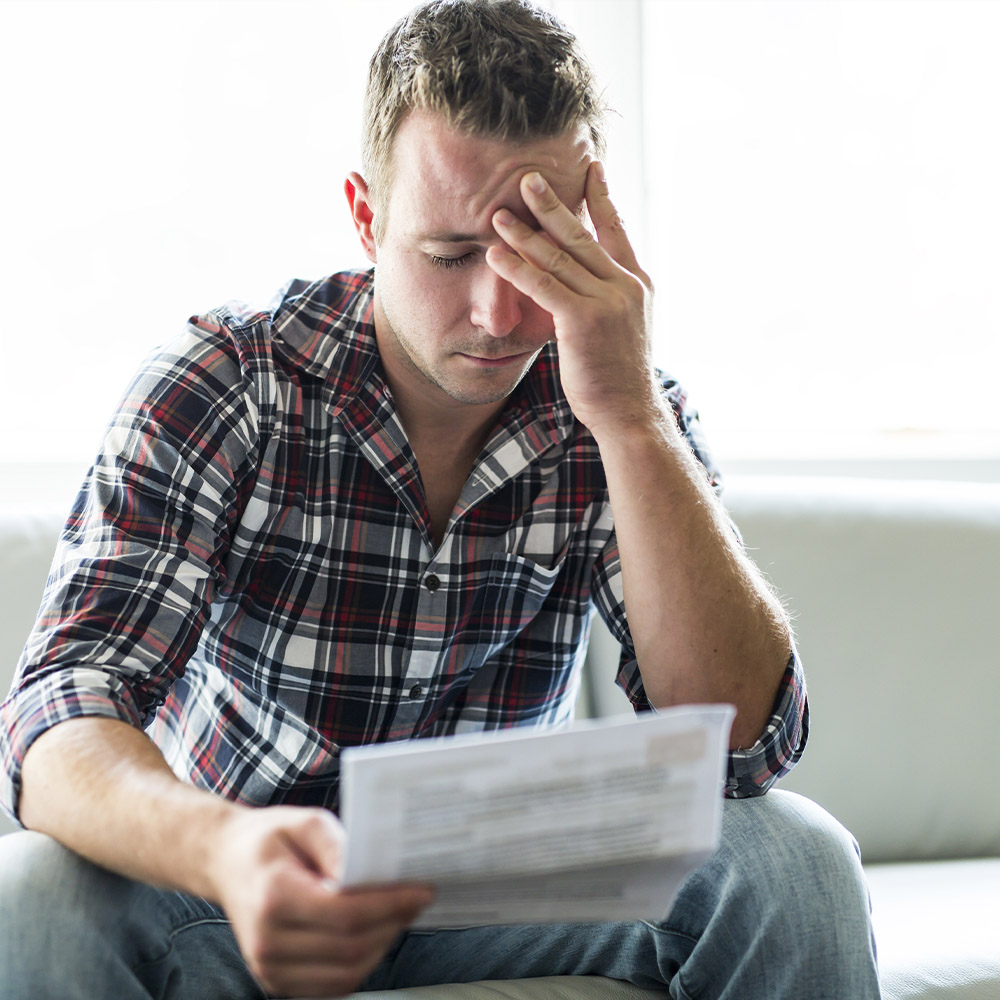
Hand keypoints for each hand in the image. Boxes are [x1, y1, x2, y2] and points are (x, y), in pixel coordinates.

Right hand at [209, 805, 432, 997]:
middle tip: (418, 900)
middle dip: (393, 924)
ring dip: (382, 946)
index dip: (390, 905)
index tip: (423, 890)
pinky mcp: (277, 981)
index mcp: (274, 897)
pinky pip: (333, 985)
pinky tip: (375, 934)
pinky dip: (362, 963)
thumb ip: (337, 845)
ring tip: (399, 915)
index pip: (344, 913)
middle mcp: (268, 941)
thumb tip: (367, 874)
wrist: (226, 862)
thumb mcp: (303, 821)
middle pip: (350, 948)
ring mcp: (269, 967)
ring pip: (346, 974)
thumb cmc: (269, 840)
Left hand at [486, 162, 657, 437]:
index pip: (616, 230)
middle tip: (527, 177)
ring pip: (558, 257)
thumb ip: (605, 299)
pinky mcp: (583, 319)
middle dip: (552, 204)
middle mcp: (624, 285)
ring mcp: (606, 301)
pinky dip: (516, 267)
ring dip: (525, 233)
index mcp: (636, 283)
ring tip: (499, 213)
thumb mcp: (621, 328)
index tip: (590, 168)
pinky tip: (495, 254)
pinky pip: (543, 286)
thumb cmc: (617, 375)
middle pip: (581, 235)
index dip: (601, 197)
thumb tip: (580, 284)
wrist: (629, 410)